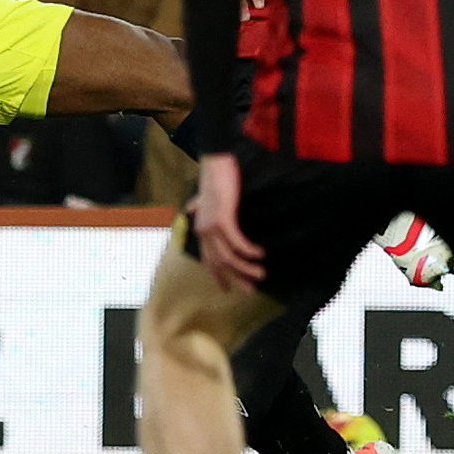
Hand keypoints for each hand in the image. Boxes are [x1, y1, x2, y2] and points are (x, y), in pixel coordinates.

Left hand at [190, 152, 263, 291]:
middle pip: (220, 263)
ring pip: (229, 256)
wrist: (217, 162)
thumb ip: (198, 204)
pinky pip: (236, 242)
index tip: (227, 290)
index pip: (208, 259)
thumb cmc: (214, 179)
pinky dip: (248, 250)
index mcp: (201, 229)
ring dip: (246, 268)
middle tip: (251, 288)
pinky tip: (260, 253)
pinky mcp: (221, 219)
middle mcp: (203, 231)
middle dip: (236, 278)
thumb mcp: (204, 196)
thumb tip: (191, 207)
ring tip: (262, 274)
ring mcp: (211, 226)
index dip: (218, 276)